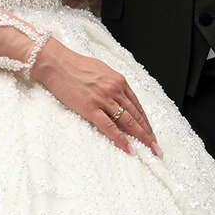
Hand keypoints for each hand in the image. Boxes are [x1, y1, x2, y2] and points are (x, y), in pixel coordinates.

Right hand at [30, 37, 162, 157]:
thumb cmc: (76, 65)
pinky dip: (121, 139)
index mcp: (118, 80)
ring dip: (140, 138)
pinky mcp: (91, 108)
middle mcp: (115, 89)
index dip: (146, 122)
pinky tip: (129, 148)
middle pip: (136, 115)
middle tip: (157, 148)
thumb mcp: (101, 71)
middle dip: (148, 134)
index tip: (152, 134)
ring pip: (127, 122)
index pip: (137, 106)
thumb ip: (113, 85)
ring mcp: (103, 99)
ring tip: (149, 150)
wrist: (57, 63)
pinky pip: (109, 127)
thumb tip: (120, 99)